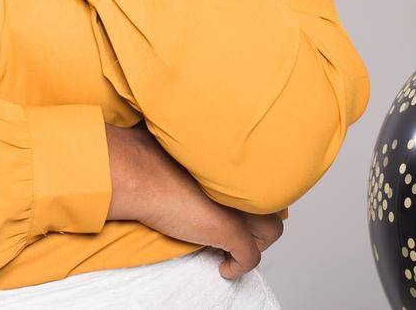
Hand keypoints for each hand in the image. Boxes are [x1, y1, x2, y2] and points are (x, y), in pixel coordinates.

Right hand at [105, 123, 284, 280]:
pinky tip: (224, 268)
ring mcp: (241, 206)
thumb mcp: (188, 148)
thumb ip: (207, 156)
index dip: (256, 198)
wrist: (139, 172)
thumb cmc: (152, 156)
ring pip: (272, 232)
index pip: (269, 181)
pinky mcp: (230, 230)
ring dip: (254, 243)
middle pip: (276, 206)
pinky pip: (249, 258)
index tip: (241, 206)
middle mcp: (246, 181)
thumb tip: (206, 160)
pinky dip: (238, 267)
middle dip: (260, 220)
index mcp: (238, 160)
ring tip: (231, 245)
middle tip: (238, 227)